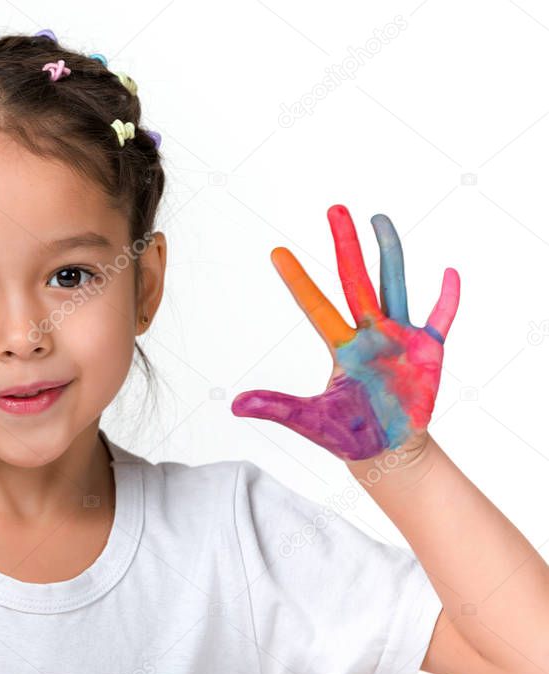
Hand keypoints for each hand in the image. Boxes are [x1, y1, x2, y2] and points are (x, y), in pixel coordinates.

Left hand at [231, 204, 459, 461]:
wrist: (387, 452)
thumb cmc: (349, 434)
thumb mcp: (310, 421)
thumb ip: (277, 408)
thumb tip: (235, 406)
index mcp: (340, 347)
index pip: (314, 306)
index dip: (297, 281)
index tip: (276, 252)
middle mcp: (368, 334)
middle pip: (355, 281)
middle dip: (346, 246)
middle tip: (335, 209)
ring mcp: (399, 338)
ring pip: (393, 286)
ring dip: (389, 254)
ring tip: (379, 219)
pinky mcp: (429, 352)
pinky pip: (440, 319)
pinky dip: (447, 299)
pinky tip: (449, 273)